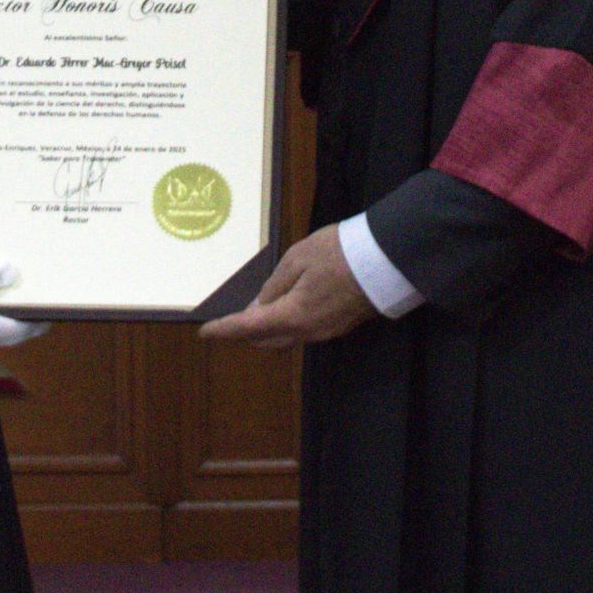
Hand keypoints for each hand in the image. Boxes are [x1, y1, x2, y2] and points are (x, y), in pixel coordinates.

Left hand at [198, 225, 376, 348]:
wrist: (387, 258)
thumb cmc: (340, 252)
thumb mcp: (297, 259)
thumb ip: (275, 285)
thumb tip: (261, 305)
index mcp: (294, 315)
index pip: (249, 327)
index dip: (224, 330)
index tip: (205, 332)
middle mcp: (309, 331)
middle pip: (267, 339)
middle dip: (245, 332)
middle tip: (230, 320)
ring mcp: (327, 331)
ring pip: (287, 336)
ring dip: (267, 327)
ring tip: (257, 308)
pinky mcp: (340, 325)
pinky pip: (304, 330)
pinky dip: (287, 322)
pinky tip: (286, 305)